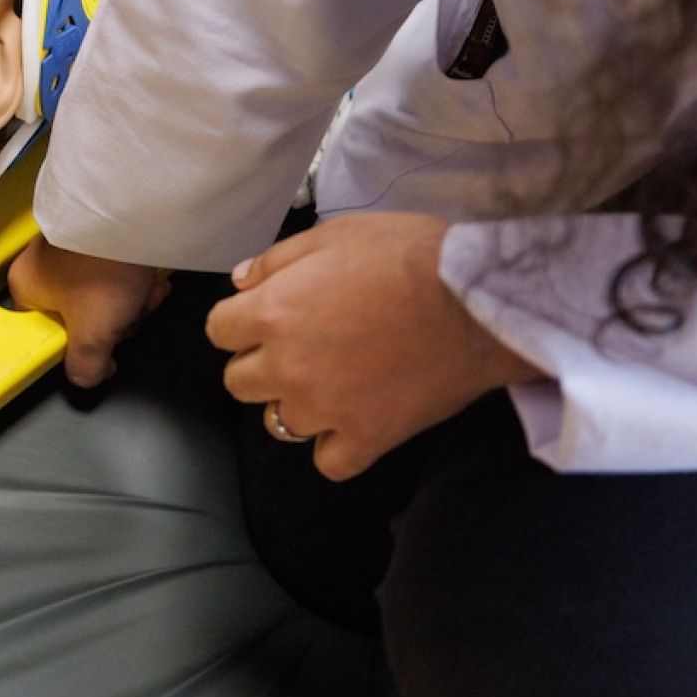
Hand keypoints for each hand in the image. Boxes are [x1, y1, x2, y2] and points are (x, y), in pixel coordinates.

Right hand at [8, 237, 170, 386]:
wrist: (133, 217)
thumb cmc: (101, 271)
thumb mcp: (92, 336)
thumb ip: (85, 368)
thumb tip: (87, 378)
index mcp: (25, 288)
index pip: (45, 332)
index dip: (79, 346)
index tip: (102, 347)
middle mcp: (40, 265)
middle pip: (80, 316)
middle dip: (115, 322)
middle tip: (129, 316)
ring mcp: (68, 249)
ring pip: (101, 295)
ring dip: (131, 303)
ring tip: (146, 294)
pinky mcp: (94, 237)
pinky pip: (113, 272)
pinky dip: (135, 281)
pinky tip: (151, 281)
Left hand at [204, 213, 541, 479]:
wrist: (477, 299)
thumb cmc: (407, 254)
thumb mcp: (333, 234)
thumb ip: (277, 260)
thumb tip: (241, 282)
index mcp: (272, 313)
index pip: (219, 331)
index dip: (241, 322)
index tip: (266, 316)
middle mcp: (287, 367)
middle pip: (239, 382)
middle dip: (260, 364)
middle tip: (301, 348)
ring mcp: (325, 409)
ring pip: (279, 424)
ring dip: (297, 404)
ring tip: (331, 383)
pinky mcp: (367, 439)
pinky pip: (329, 462)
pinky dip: (337, 446)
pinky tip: (355, 421)